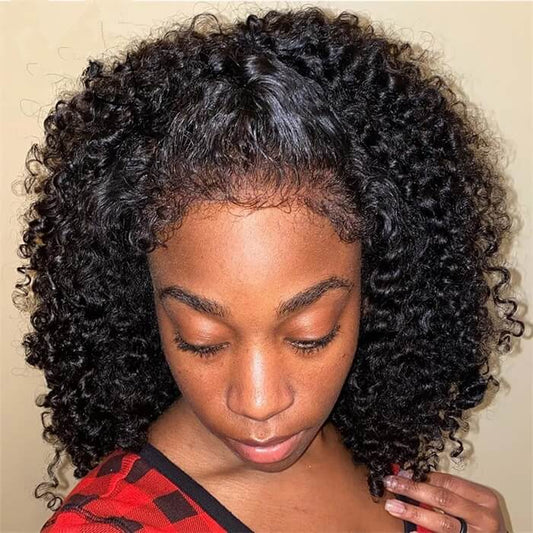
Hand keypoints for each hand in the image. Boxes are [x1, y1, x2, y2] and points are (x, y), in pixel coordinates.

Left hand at [382, 471, 507, 532]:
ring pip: (442, 523)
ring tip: (393, 506)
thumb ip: (446, 491)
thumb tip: (409, 476)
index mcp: (485, 500)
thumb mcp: (471, 504)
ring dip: (414, 512)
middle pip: (444, 499)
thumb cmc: (480, 524)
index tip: (402, 473)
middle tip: (392, 484)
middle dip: (414, 490)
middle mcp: (484, 519)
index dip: (423, 477)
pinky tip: (410, 532)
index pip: (449, 482)